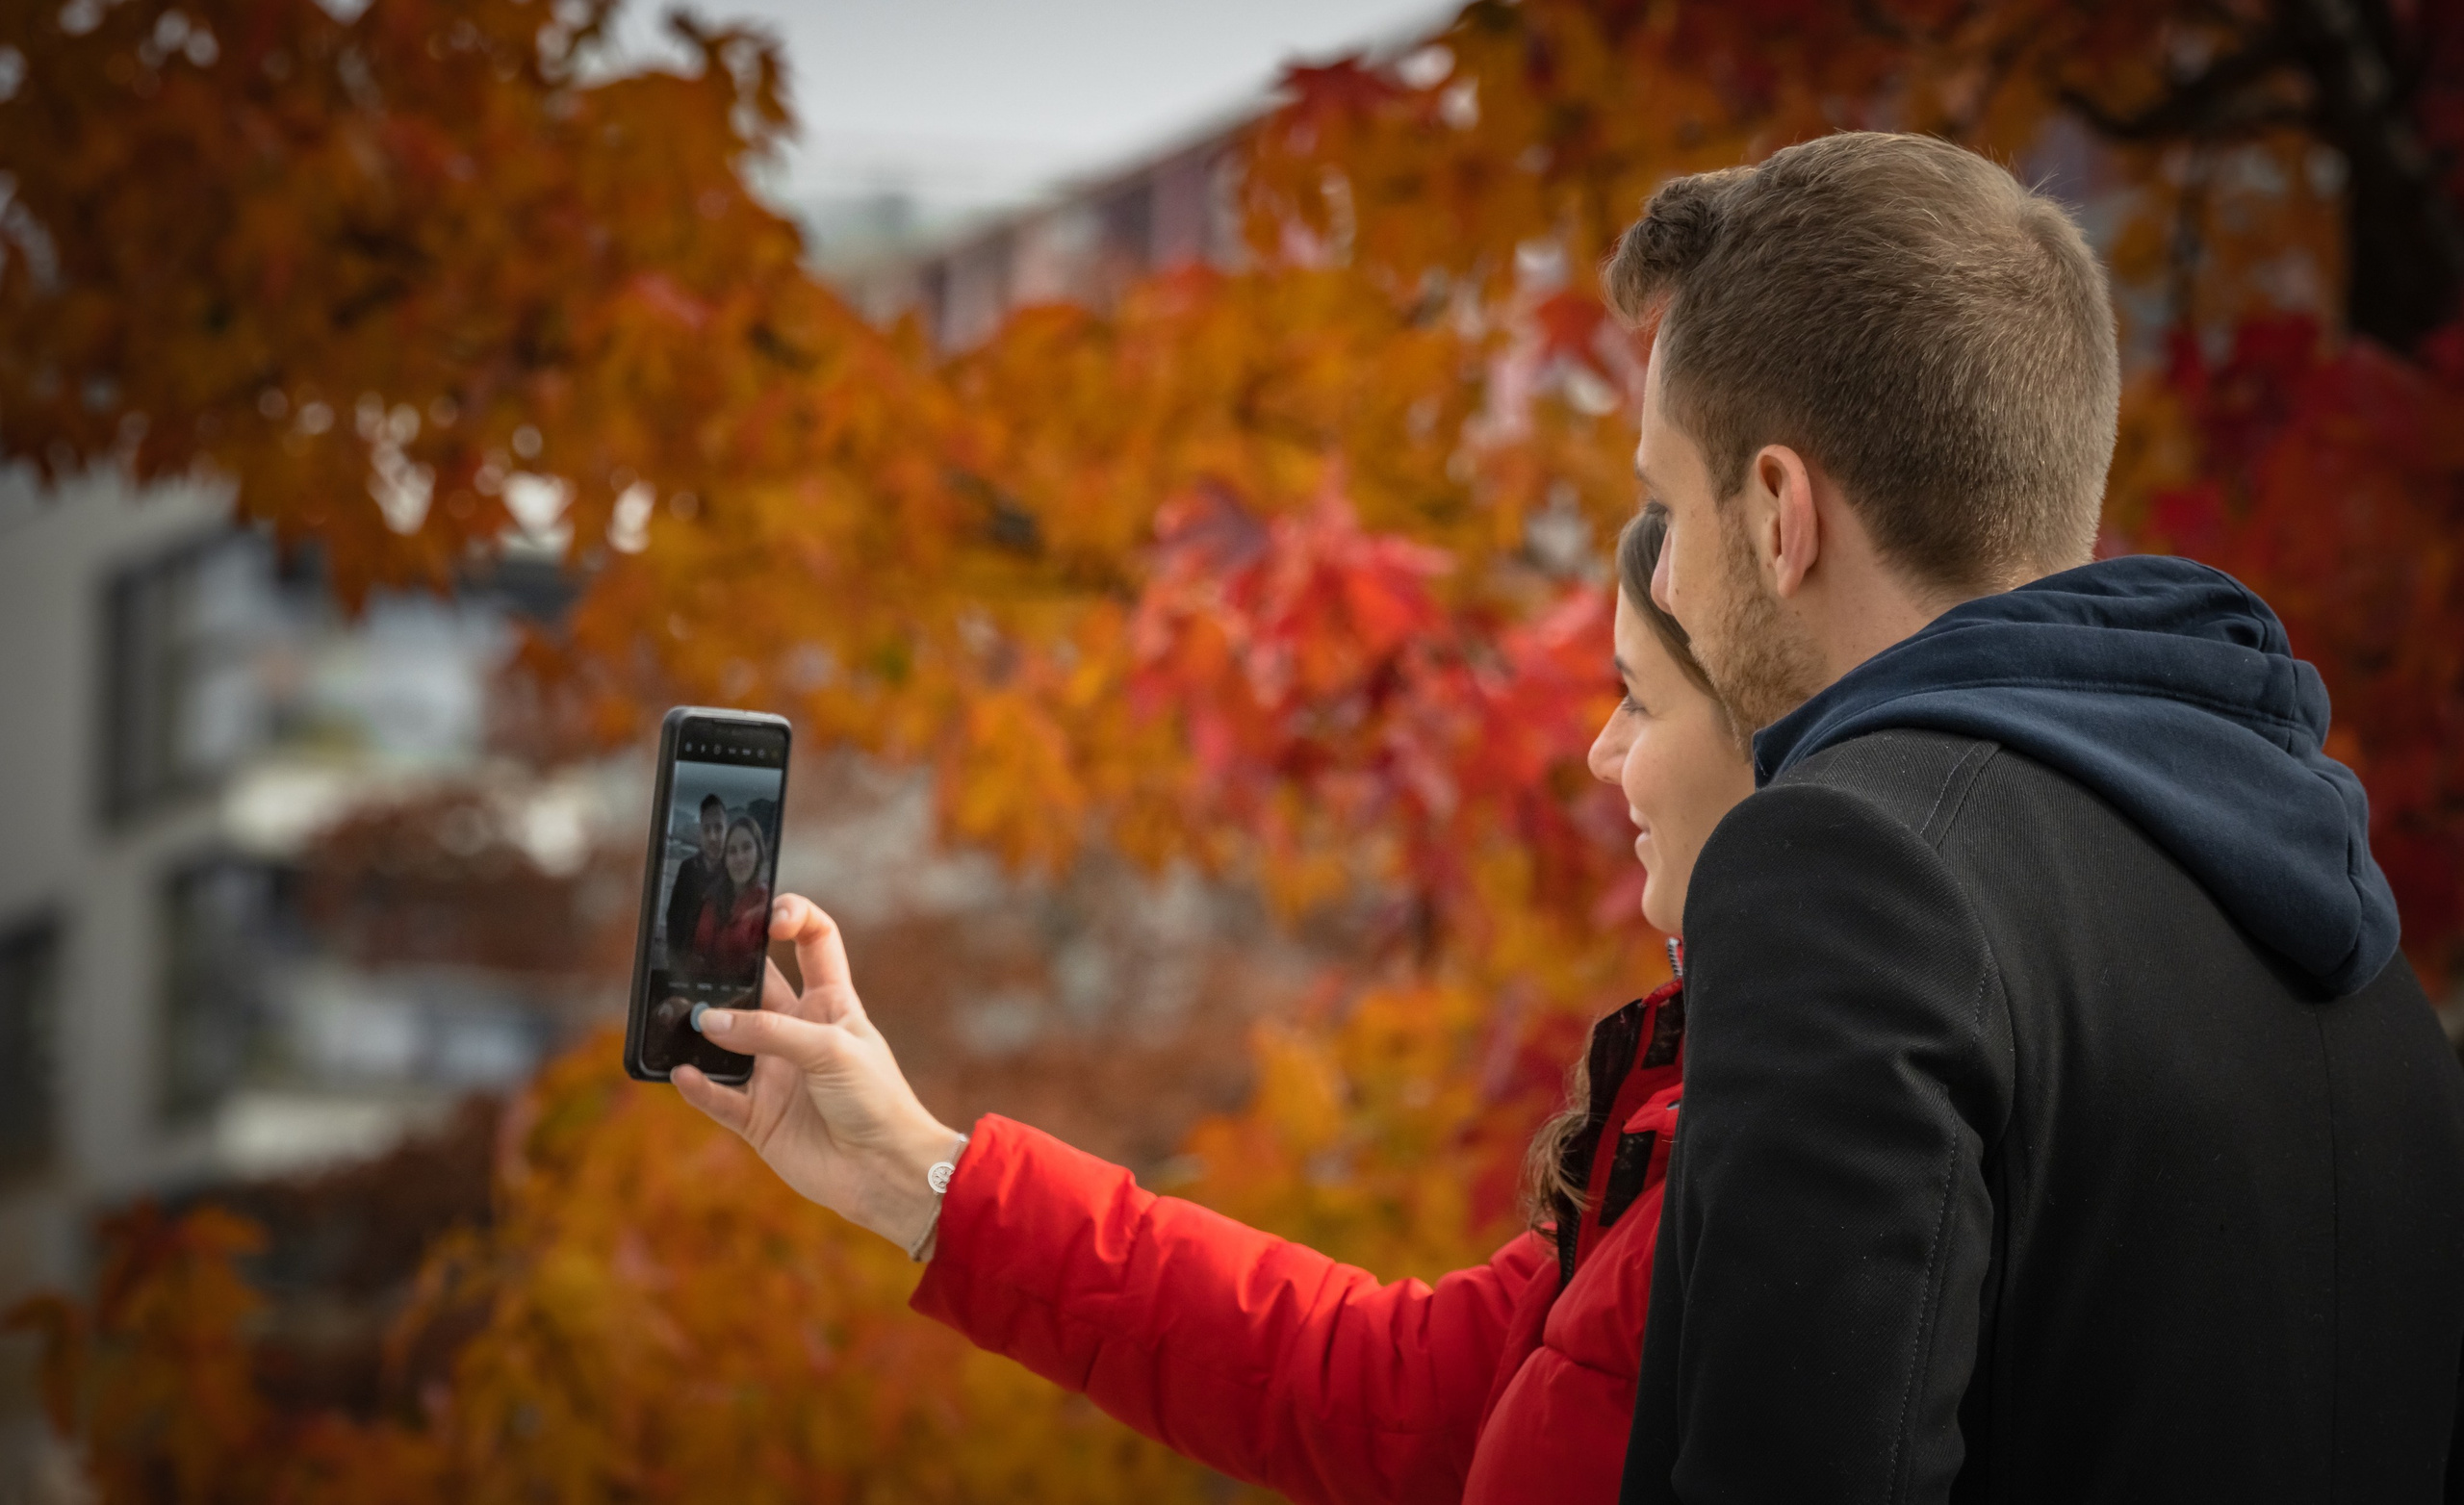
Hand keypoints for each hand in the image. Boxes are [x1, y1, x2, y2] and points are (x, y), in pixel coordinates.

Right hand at [673, 894, 961, 1252]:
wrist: (887, 1172)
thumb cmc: (877, 1100)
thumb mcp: (831, 1048)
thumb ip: (770, 1031)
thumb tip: (708, 1022)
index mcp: (829, 1002)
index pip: (814, 941)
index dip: (794, 917)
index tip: (769, 918)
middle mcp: (797, 1032)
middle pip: (753, 986)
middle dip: (724, 968)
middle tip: (690, 955)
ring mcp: (775, 1074)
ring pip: (725, 1043)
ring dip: (701, 1032)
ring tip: (676, 1018)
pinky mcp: (759, 1118)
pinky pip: (718, 1098)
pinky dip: (697, 1086)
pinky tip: (681, 1073)